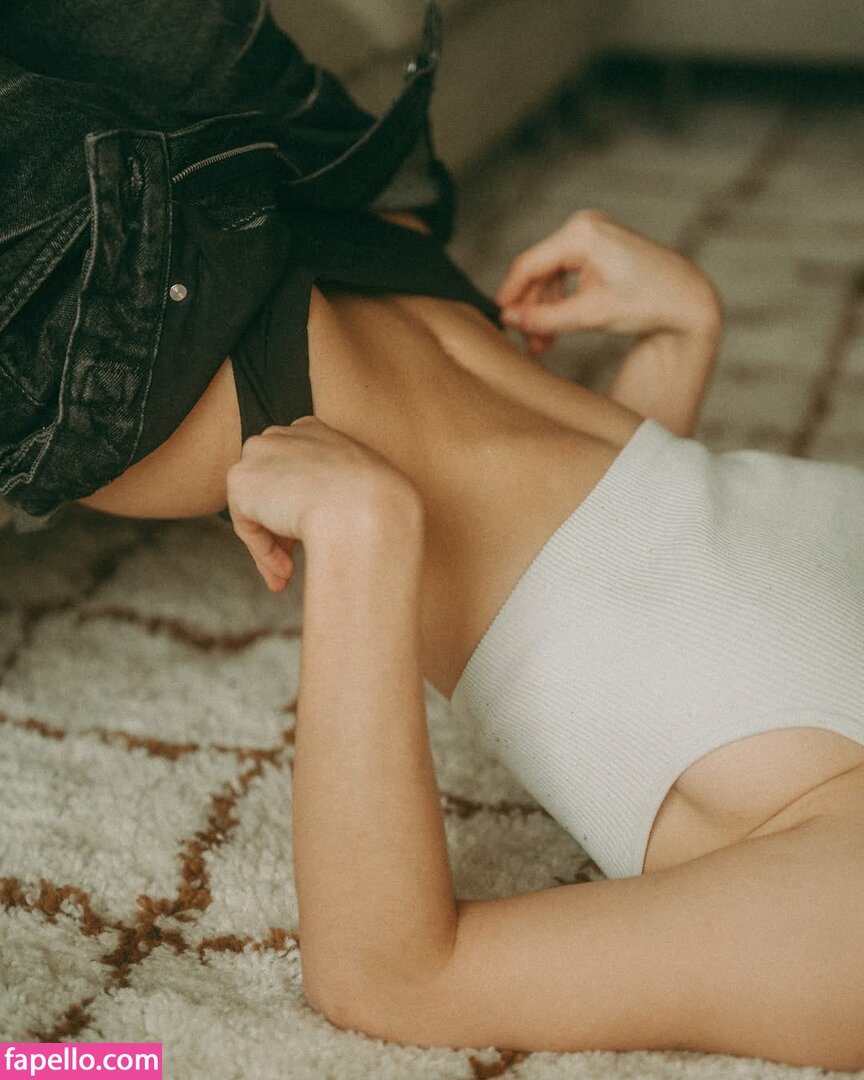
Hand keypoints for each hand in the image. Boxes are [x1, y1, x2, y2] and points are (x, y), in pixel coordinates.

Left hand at [226, 418, 420, 591]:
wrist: (365, 507)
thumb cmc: (378, 500)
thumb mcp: (362, 487)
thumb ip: (337, 493)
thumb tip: (329, 519)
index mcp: (312, 431)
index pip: (293, 471)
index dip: (298, 507)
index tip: (309, 537)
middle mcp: (282, 436)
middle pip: (270, 489)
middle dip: (279, 529)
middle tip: (292, 563)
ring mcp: (259, 456)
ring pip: (256, 510)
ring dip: (271, 546)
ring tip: (287, 576)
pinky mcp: (241, 483)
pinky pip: (248, 528)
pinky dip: (264, 552)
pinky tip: (286, 570)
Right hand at [496, 210, 721, 355]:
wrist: (687, 299)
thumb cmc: (647, 303)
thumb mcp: (591, 315)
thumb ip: (545, 318)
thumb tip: (509, 320)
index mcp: (581, 234)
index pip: (529, 265)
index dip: (510, 296)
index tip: (499, 323)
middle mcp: (584, 226)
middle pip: (539, 271)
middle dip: (532, 310)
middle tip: (530, 344)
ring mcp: (592, 234)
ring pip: (551, 276)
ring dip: (545, 310)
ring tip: (545, 345)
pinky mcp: (599, 247)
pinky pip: (567, 274)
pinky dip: (561, 301)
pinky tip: (558, 327)